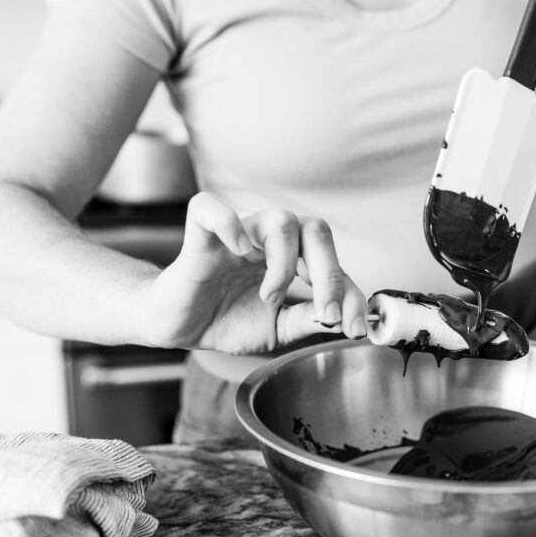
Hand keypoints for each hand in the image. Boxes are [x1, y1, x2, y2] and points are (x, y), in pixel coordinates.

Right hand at [139, 192, 367, 353]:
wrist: (180, 327)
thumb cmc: (227, 320)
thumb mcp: (279, 328)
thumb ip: (309, 319)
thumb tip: (348, 320)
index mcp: (292, 257)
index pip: (334, 263)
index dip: (352, 295)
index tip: (356, 328)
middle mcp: (269, 239)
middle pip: (315, 230)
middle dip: (330, 275)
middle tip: (327, 313)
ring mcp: (238, 233)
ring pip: (280, 220)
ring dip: (285, 264)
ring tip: (269, 297)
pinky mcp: (200, 235)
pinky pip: (211, 208)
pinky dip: (229, 225)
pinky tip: (239, 251)